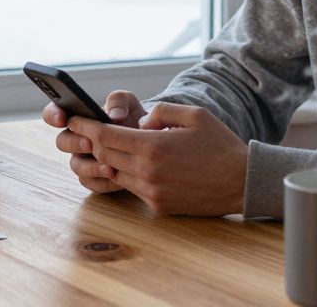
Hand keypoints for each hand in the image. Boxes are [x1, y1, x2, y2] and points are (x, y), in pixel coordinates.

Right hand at [42, 90, 146, 193]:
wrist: (146, 141)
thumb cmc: (132, 118)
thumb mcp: (128, 102)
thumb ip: (118, 101)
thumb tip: (115, 116)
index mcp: (78, 117)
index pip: (53, 113)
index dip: (52, 116)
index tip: (62, 119)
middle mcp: (75, 139)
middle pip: (62, 142)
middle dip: (74, 143)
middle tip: (90, 143)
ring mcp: (82, 160)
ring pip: (76, 166)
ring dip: (91, 167)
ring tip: (110, 167)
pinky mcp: (93, 178)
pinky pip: (91, 183)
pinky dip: (103, 181)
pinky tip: (118, 178)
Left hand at [67, 102, 247, 215]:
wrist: (242, 182)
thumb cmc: (220, 145)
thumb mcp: (194, 114)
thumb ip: (161, 111)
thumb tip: (141, 121)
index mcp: (153, 146)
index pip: (105, 136)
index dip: (85, 126)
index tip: (74, 119)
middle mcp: (147, 172)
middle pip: (104, 154)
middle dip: (94, 141)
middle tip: (89, 130)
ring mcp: (151, 192)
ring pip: (115, 173)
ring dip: (110, 159)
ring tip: (111, 146)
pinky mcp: (158, 206)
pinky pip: (132, 187)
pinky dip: (128, 174)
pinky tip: (136, 164)